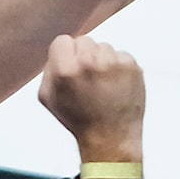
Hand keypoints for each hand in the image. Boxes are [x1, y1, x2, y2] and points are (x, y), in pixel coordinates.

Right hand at [38, 37, 144, 163]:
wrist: (110, 137)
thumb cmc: (79, 120)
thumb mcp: (48, 98)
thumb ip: (49, 69)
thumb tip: (58, 52)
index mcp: (64, 70)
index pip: (62, 41)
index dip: (65, 54)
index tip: (70, 67)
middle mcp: (88, 62)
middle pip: (84, 40)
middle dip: (84, 56)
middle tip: (88, 79)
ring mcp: (112, 63)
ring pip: (104, 47)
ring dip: (102, 61)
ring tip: (102, 85)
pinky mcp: (131, 66)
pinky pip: (121, 55)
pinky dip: (119, 67)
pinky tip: (115, 86)